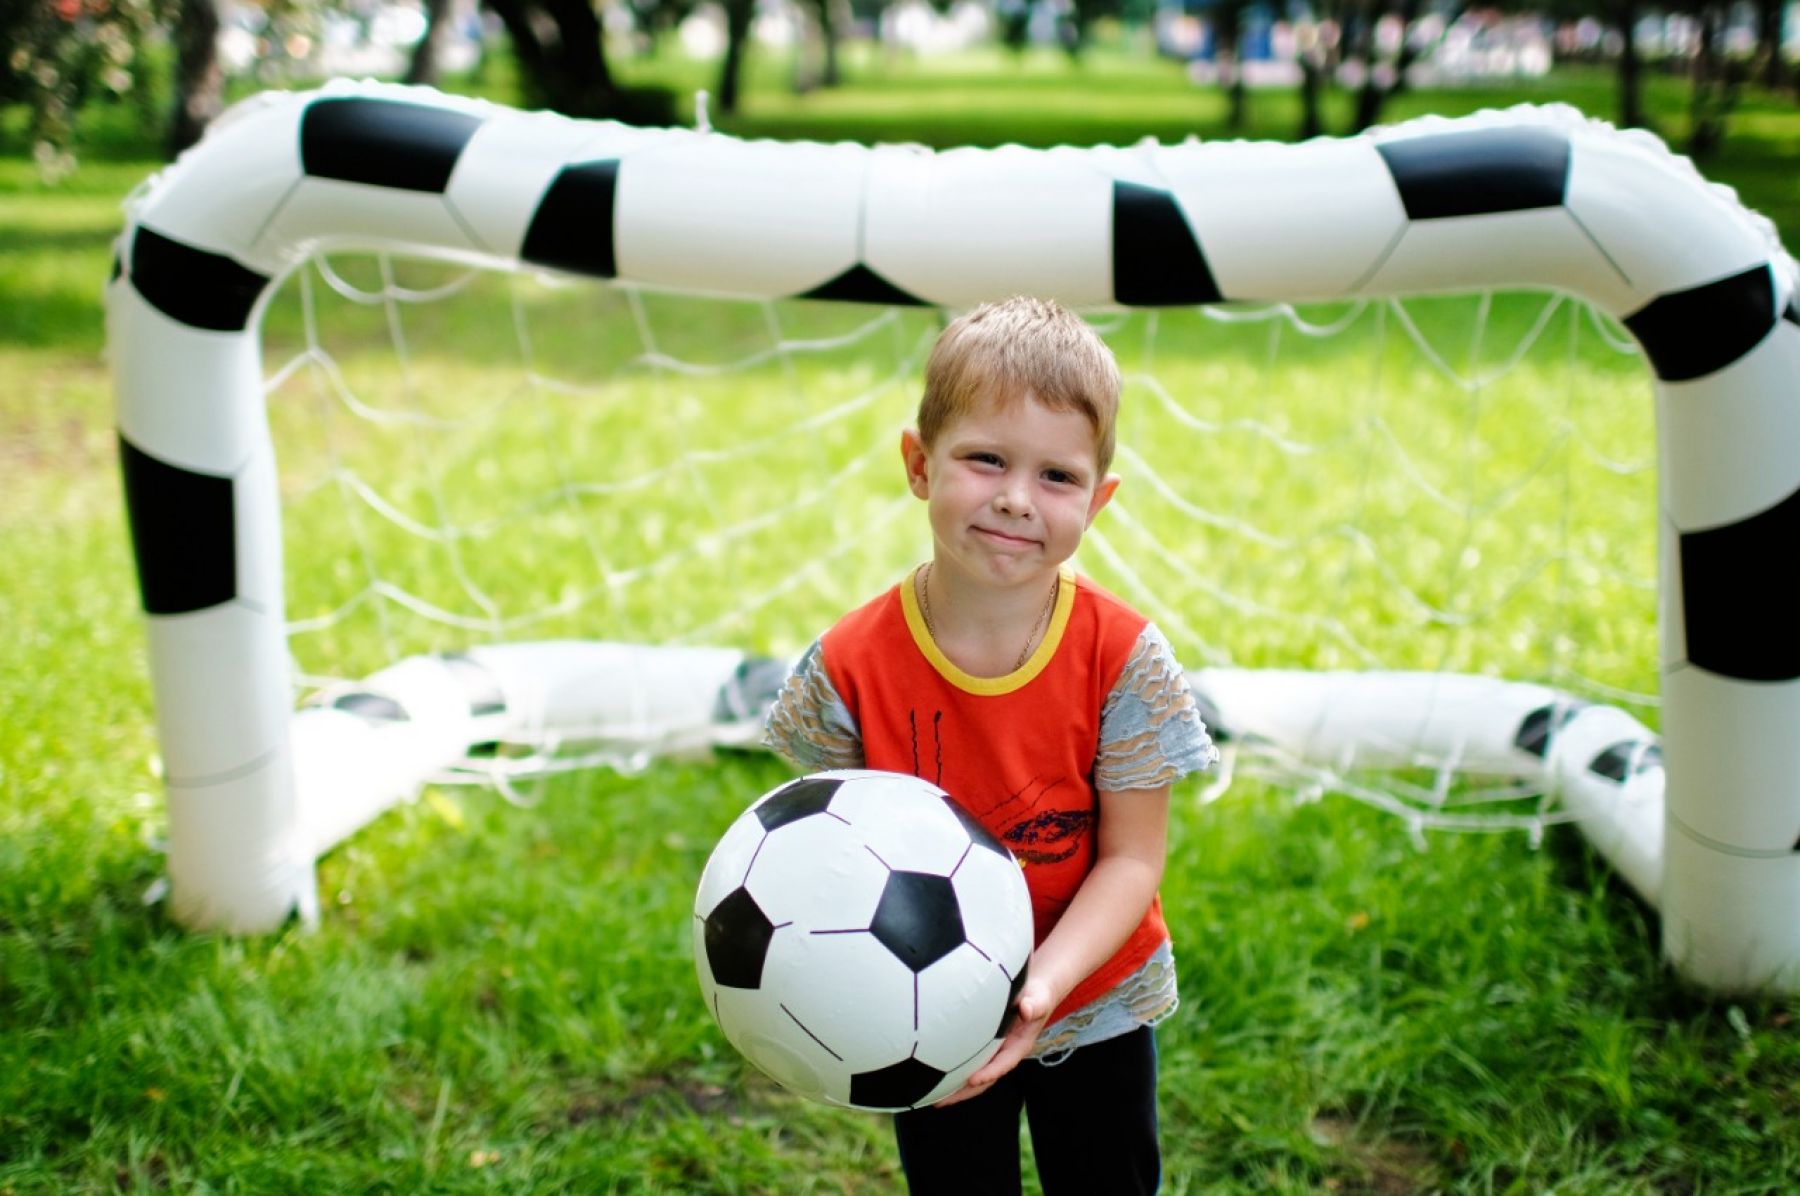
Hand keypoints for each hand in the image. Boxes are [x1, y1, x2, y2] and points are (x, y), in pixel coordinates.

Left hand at [932, 976, 1054, 1106]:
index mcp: (1019, 1046)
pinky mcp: (984, 1046)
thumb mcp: (1039, 998)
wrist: (1035, 994)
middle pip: (985, 1078)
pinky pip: (968, 1061)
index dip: (990, 1072)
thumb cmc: (1037, 995)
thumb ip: (1036, 1004)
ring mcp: (993, 1052)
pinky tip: (933, 1075)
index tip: (973, 1080)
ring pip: (974, 1073)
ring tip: (932, 1098)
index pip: (1004, 1063)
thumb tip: (1028, 1009)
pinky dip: (952, 1070)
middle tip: (941, 1102)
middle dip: (964, 1091)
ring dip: (955, 1087)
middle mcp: (1005, 1053)